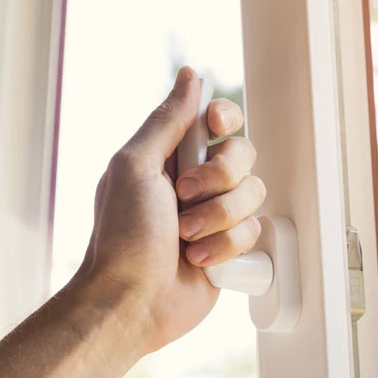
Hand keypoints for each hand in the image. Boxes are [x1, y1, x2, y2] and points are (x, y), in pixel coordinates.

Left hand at [77, 66, 265, 352]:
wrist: (133, 301)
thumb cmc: (123, 237)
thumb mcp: (135, 167)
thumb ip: (167, 121)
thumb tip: (190, 76)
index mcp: (170, 156)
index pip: (217, 120)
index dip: (225, 120)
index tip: (215, 128)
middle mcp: (197, 182)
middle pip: (243, 155)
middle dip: (218, 179)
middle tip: (183, 198)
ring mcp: (215, 216)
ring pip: (253, 195)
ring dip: (219, 218)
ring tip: (185, 238)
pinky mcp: (230, 248)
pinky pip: (254, 232)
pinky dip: (225, 247)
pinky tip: (198, 260)